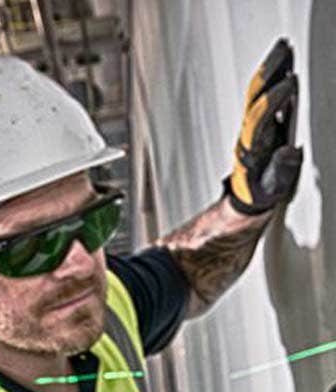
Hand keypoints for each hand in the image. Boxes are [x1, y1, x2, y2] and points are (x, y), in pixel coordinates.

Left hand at [225, 38, 302, 214]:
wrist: (246, 199)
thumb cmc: (260, 194)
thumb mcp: (271, 189)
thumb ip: (281, 172)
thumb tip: (289, 152)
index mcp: (252, 149)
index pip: (259, 118)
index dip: (273, 100)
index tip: (289, 83)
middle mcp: (249, 134)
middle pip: (254, 98)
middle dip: (268, 73)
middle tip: (283, 50)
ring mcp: (253, 127)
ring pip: (258, 94)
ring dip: (270, 70)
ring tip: (283, 47)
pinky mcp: (261, 124)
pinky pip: (265, 97)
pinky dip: (275, 79)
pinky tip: (286, 64)